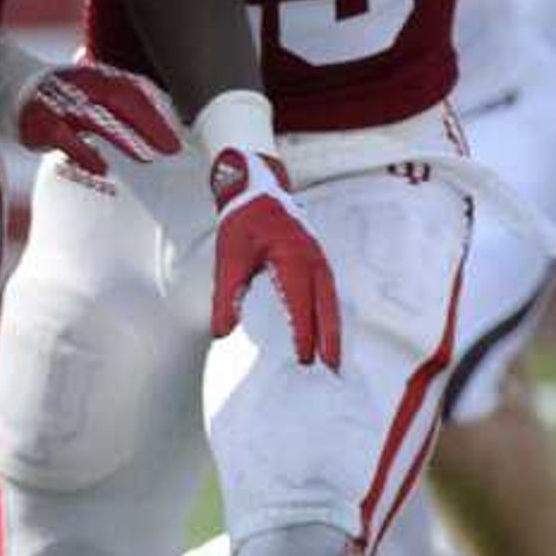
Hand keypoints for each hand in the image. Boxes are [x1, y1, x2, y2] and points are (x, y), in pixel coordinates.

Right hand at [8, 60, 180, 175]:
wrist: (13, 89)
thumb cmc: (67, 96)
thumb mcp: (97, 91)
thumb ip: (128, 100)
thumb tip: (169, 113)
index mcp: (100, 75)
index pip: (136, 88)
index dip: (161, 109)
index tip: (182, 132)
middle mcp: (82, 84)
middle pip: (122, 100)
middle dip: (150, 123)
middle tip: (174, 149)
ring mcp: (61, 102)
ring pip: (96, 118)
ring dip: (125, 139)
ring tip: (148, 159)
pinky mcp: (40, 122)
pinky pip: (64, 138)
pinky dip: (84, 152)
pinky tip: (103, 168)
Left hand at [209, 147, 342, 366]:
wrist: (255, 190)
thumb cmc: (244, 221)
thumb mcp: (229, 257)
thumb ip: (226, 296)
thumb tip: (222, 330)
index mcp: (292, 257)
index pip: (300, 302)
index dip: (304, 332)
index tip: (304, 357)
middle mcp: (312, 258)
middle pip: (326, 304)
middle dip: (330, 337)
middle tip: (331, 366)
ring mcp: (318, 258)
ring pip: (331, 299)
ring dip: (333, 327)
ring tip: (334, 355)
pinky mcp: (316, 260)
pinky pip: (328, 290)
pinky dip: (330, 312)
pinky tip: (327, 329)